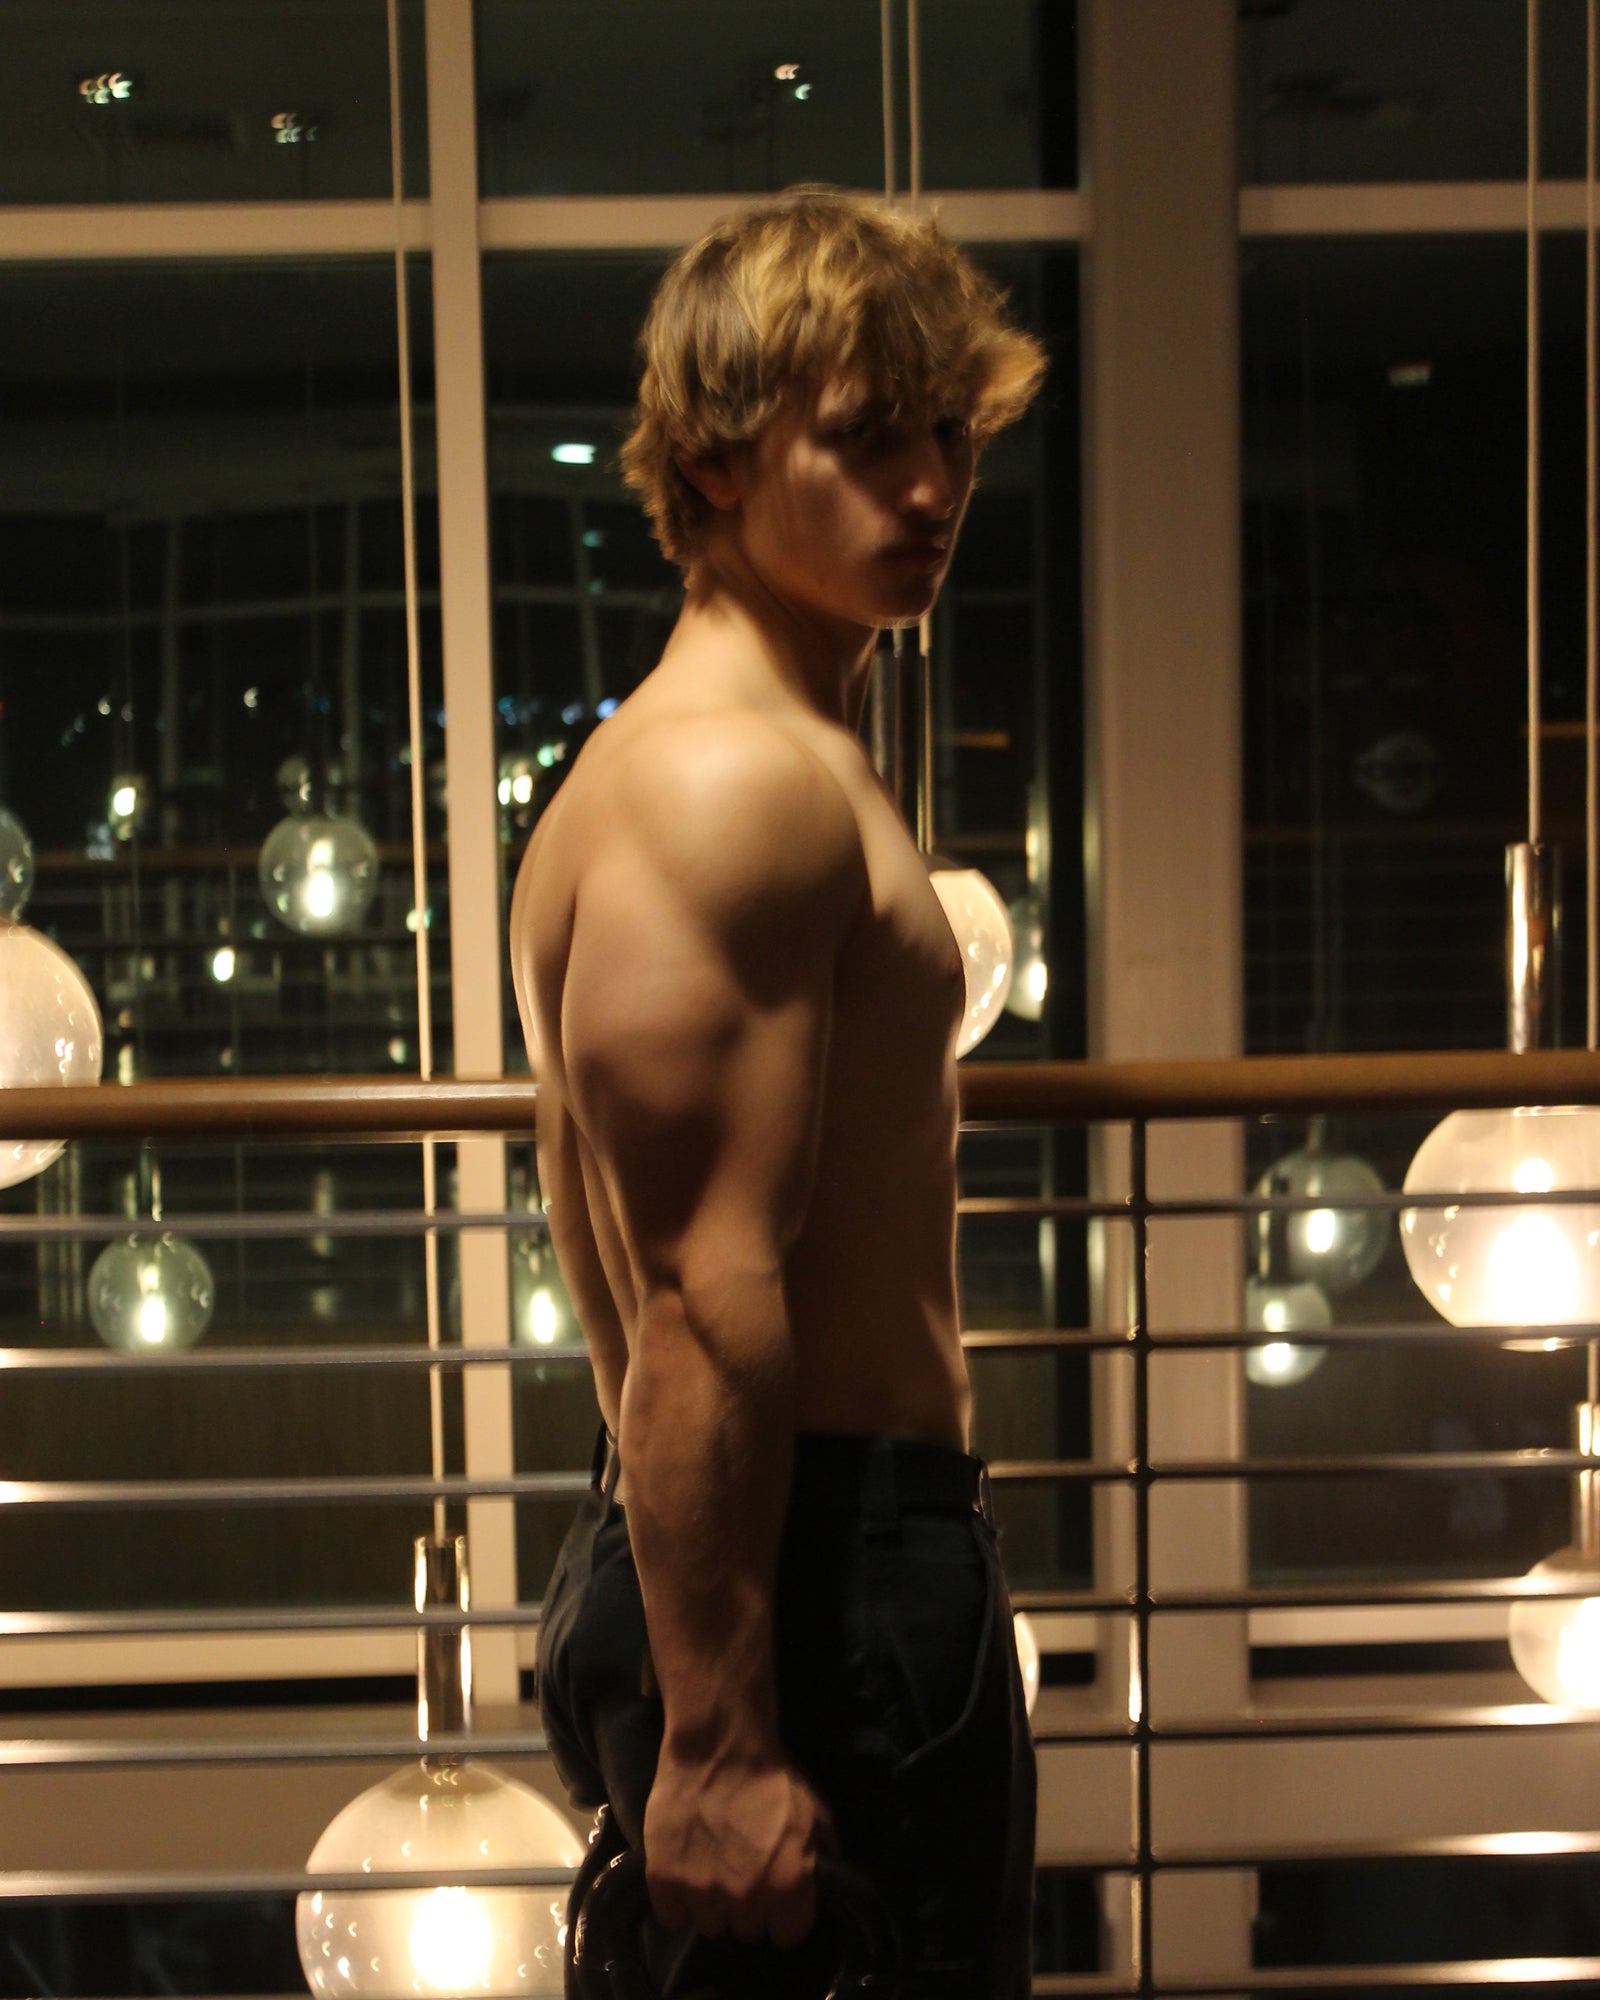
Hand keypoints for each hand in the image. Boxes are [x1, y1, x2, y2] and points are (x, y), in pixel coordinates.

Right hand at [643, 1741, 832, 1947]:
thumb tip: (817, 1881)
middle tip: (741, 1874)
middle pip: (747, 1930)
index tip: (776, 1896)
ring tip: (711, 1871)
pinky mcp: (664, 1882)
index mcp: (787, 1887)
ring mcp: (702, 1893)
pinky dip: (677, 1901)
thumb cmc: (771, 1777)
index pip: (788, 1935)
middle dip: (747, 1906)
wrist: (717, 1745)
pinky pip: (672, 1917)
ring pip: (711, 1925)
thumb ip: (818, 1857)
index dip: (783, 1915)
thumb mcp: (814, 1813)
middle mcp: (745, 1899)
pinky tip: (684, 1875)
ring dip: (713, 1904)